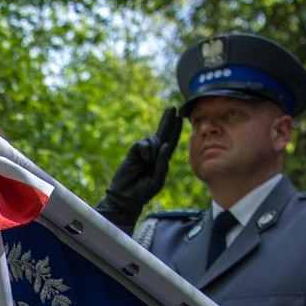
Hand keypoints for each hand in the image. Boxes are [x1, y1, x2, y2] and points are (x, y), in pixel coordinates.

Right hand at [99, 106, 181, 229]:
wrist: (126, 197)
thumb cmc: (143, 192)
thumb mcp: (157, 180)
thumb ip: (162, 163)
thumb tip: (165, 145)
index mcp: (162, 160)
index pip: (170, 142)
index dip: (175, 130)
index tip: (179, 118)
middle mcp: (154, 154)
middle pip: (163, 133)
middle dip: (167, 121)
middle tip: (172, 108)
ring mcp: (143, 152)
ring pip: (154, 139)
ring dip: (155, 148)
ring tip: (149, 161)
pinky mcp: (134, 152)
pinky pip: (144, 143)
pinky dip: (147, 149)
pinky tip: (145, 159)